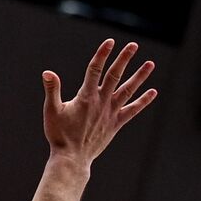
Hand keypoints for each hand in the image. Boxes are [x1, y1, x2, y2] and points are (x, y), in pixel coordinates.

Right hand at [42, 39, 156, 167]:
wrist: (72, 158)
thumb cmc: (59, 135)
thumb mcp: (51, 111)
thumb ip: (52, 90)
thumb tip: (48, 72)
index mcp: (86, 97)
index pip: (95, 70)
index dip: (102, 55)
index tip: (110, 42)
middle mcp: (101, 102)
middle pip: (115, 75)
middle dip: (124, 59)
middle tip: (133, 45)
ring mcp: (110, 113)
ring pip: (128, 90)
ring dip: (140, 76)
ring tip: (150, 64)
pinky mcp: (115, 124)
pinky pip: (132, 110)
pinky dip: (143, 101)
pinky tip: (153, 92)